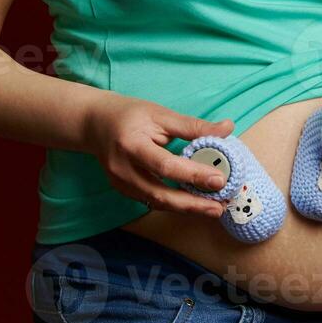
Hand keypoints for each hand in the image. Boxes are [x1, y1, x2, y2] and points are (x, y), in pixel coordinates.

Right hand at [83, 95, 235, 217]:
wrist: (94, 123)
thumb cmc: (129, 114)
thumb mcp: (160, 114)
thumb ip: (193, 126)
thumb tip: (227, 128)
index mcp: (131, 145)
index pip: (166, 165)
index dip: (193, 174)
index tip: (219, 180)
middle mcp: (123, 169)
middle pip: (160, 194)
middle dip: (192, 204)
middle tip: (220, 207)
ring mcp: (120, 184)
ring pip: (156, 202)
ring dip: (186, 208)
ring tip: (213, 208)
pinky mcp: (123, 190)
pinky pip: (151, 200)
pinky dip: (174, 204)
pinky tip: (193, 203)